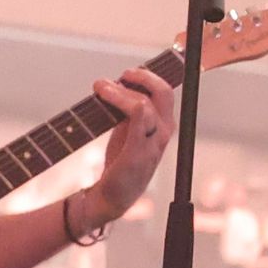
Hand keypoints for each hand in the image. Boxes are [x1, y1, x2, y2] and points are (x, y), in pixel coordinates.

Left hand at [86, 66, 176, 220]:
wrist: (113, 196)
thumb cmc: (121, 162)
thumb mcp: (128, 131)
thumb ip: (129, 111)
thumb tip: (118, 83)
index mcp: (164, 125)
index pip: (166, 92)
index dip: (152, 76)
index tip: (131, 71)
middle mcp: (164, 131)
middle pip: (163, 92)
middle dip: (141, 77)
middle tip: (121, 74)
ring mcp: (153, 143)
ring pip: (144, 102)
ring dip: (120, 90)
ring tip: (100, 87)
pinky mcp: (138, 151)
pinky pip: (137, 117)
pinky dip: (120, 101)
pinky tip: (104, 97)